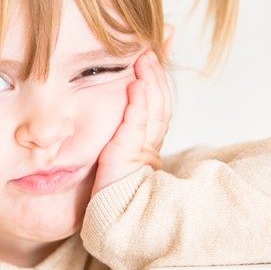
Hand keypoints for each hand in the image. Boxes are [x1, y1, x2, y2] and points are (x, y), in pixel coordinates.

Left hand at [91, 51, 172, 195]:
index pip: (158, 106)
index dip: (157, 80)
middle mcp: (151, 146)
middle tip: (151, 48)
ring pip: (153, 109)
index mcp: (148, 146)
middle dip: (156, 74)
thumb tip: (117, 113)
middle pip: (160, 102)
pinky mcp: (130, 155)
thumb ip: (118, 136)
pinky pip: (137, 124)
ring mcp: (143, 150)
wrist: (111, 221)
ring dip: (150, 81)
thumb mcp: (114, 157)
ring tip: (145, 57)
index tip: (152, 56)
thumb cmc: (110, 193)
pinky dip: (138, 103)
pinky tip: (137, 84)